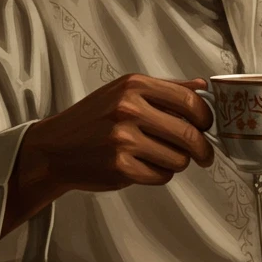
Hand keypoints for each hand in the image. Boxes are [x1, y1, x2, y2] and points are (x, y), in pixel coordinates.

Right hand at [21, 74, 214, 193]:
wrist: (54, 149)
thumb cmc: (92, 119)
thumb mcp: (123, 92)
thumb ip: (164, 88)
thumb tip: (202, 85)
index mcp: (134, 86)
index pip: (188, 100)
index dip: (206, 117)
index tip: (207, 126)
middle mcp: (129, 109)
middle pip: (188, 133)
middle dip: (202, 148)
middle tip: (204, 155)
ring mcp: (123, 139)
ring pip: (178, 158)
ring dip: (177, 162)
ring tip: (161, 157)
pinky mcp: (120, 167)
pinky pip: (161, 176)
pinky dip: (159, 174)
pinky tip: (144, 166)